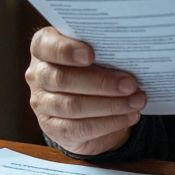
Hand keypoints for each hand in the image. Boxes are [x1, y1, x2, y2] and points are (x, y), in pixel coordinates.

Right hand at [26, 27, 144, 155]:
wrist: (89, 102)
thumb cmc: (95, 66)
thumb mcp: (97, 52)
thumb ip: (103, 49)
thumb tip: (131, 53)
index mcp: (44, 47)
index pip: (45, 46)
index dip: (65, 50)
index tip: (91, 55)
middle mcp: (38, 74)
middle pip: (62, 79)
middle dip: (100, 82)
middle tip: (130, 84)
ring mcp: (42, 103)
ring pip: (72, 106)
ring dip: (110, 105)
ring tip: (136, 101)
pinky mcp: (53, 128)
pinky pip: (80, 128)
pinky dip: (109, 123)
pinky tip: (129, 116)